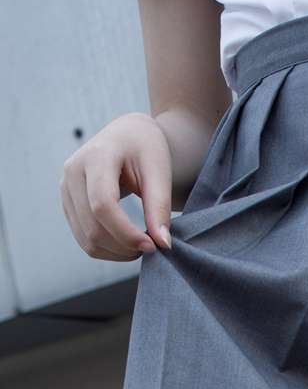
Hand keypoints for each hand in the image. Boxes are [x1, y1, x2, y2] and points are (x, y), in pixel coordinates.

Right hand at [60, 111, 174, 260]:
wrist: (127, 135)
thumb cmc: (146, 149)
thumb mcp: (159, 171)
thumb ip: (160, 207)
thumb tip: (162, 244)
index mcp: (96, 156)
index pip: (103, 205)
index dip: (127, 233)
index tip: (153, 245)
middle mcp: (72, 171)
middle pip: (93, 227)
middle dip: (124, 246)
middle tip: (152, 247)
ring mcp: (65, 188)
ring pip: (86, 239)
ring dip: (116, 253)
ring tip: (141, 245)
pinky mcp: (68, 203)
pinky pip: (83, 238)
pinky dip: (107, 250)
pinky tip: (127, 243)